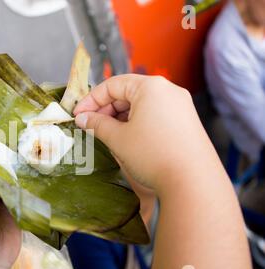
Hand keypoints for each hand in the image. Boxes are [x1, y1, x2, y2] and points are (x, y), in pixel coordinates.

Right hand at [74, 75, 255, 268]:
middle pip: (128, 93)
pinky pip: (155, 115)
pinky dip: (137, 123)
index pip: (112, 85)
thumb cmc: (153, 155)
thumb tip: (83, 118)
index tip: (78, 115)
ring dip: (120, 118)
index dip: (91, 100)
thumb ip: (97, 124)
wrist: (192, 181)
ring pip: (141, 105)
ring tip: (107, 135)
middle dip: (106, 109)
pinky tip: (127, 140)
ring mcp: (180, 106)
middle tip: (90, 126)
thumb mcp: (118, 138)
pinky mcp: (186, 122)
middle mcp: (168, 90)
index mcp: (151, 87)